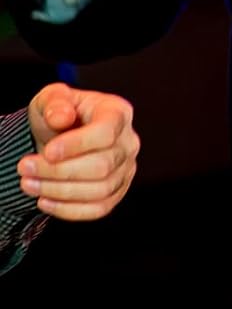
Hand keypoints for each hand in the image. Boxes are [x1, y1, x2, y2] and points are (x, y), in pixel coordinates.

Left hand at [18, 84, 138, 221]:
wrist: (60, 138)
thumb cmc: (59, 115)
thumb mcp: (52, 98)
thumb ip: (56, 101)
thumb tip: (61, 117)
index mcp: (118, 113)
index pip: (106, 133)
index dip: (76, 145)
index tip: (47, 152)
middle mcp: (129, 142)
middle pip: (102, 166)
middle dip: (58, 171)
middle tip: (25, 168)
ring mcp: (126, 169)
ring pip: (100, 190)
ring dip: (58, 191)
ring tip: (28, 183)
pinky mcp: (117, 191)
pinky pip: (99, 208)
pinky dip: (69, 209)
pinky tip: (45, 201)